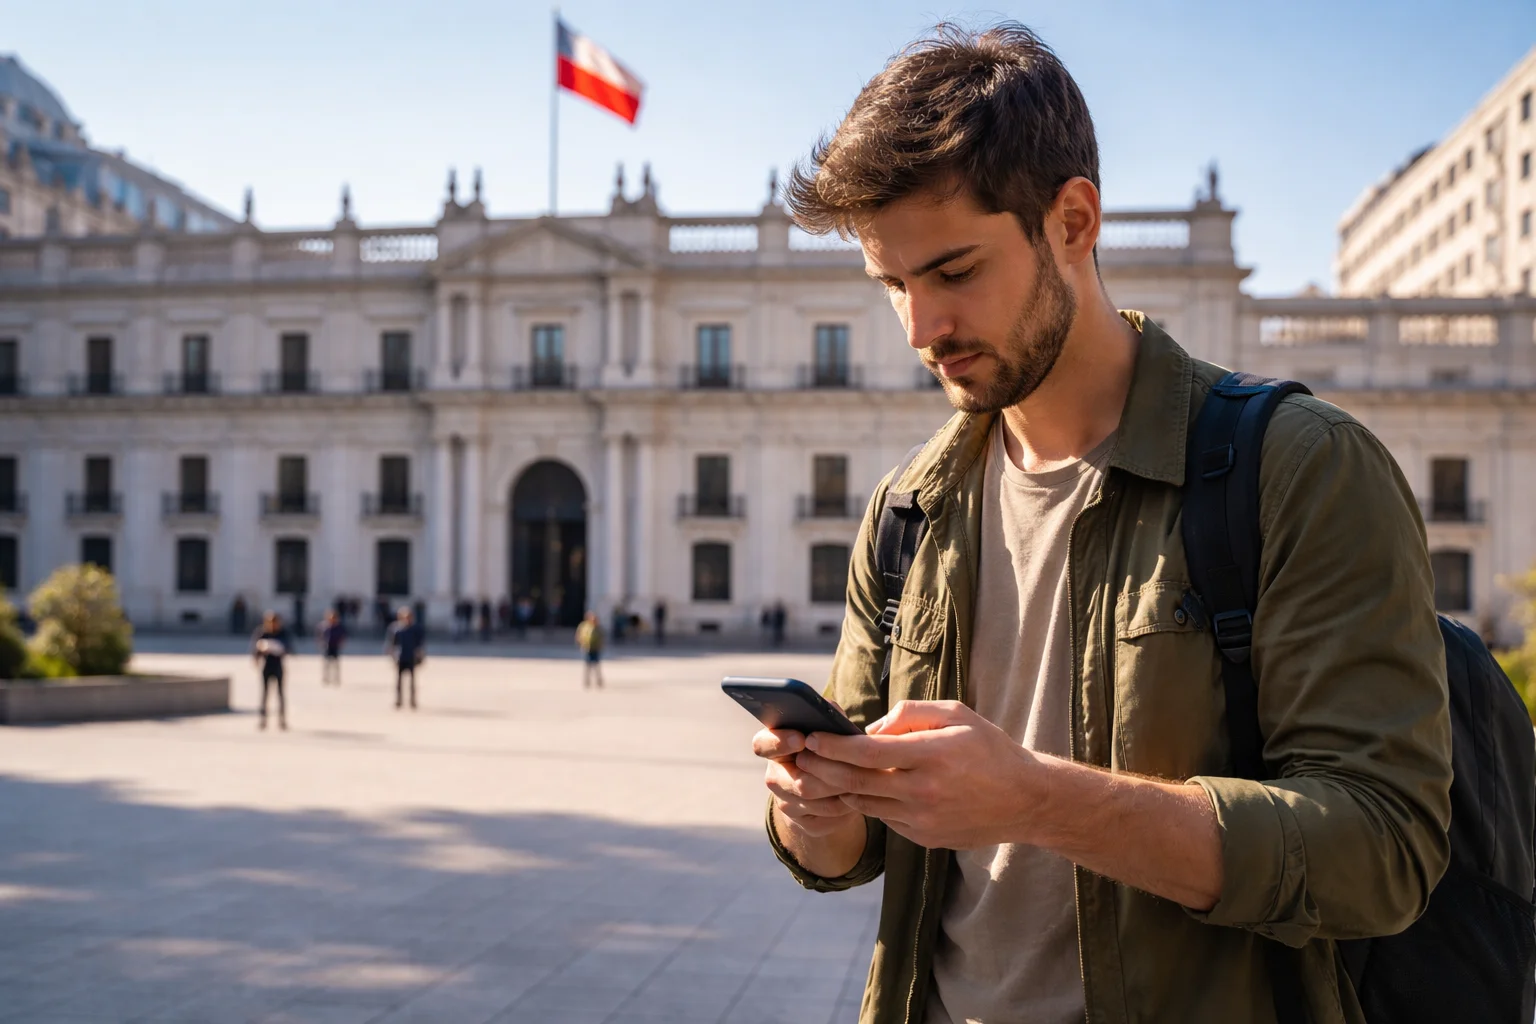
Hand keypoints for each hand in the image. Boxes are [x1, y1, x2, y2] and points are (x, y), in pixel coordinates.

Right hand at [754, 727, 863, 838]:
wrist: (826, 787)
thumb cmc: (827, 749)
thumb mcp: (826, 731)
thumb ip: (825, 719)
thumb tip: (830, 710)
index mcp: (773, 747)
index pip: (763, 745)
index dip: (779, 742)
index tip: (800, 739)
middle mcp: (774, 776)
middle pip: (799, 781)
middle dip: (831, 773)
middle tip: (855, 764)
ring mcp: (785, 803)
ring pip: (816, 800)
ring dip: (843, 789)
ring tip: (864, 778)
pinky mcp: (802, 823)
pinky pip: (827, 816)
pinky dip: (847, 806)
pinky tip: (859, 795)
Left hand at [795, 700, 1041, 849]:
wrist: (1026, 800)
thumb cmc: (989, 749)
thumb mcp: (955, 715)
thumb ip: (909, 714)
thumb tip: (868, 729)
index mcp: (932, 756)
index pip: (867, 752)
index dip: (833, 746)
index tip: (812, 738)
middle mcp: (924, 792)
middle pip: (856, 782)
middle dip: (822, 768)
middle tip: (801, 756)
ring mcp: (922, 820)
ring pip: (866, 804)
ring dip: (838, 789)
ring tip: (818, 772)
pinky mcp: (923, 839)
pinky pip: (885, 818)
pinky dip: (869, 803)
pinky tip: (858, 789)